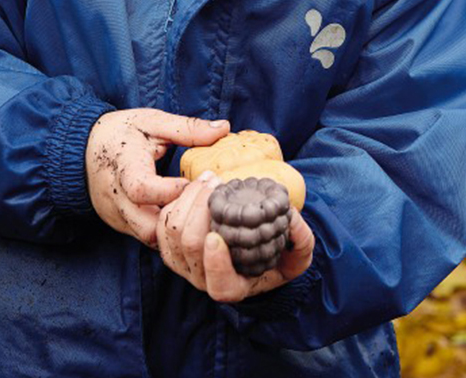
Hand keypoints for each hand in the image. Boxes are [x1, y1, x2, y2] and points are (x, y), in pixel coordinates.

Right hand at [86, 108, 229, 246]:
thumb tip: (224, 128)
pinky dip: (167, 231)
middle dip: (180, 219)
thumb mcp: (152, 121)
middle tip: (204, 204)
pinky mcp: (120, 225)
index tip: (198, 181)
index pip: (142, 189)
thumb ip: (187, 128)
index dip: (172, 190)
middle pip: (148, 226)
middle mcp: (116, 198)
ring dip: (175, 228)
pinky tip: (186, 216)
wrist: (81, 148)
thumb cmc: (121, 131)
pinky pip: (146, 236)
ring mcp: (117, 216)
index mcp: (123, 167)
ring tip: (197, 211)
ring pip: (149, 238)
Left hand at [156, 173, 314, 301]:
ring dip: (190, 198)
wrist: (253, 244)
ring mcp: (183, 262)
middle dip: (200, 209)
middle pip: (189, 246)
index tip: (217, 237)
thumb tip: (290, 218)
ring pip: (173, 231)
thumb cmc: (276, 251)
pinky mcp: (170, 243)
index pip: (219, 285)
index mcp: (233, 286)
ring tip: (211, 178)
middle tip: (218, 183)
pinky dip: (178, 199)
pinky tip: (198, 184)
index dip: (215, 264)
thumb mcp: (298, 251)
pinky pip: (164, 220)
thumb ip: (300, 239)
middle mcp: (203, 278)